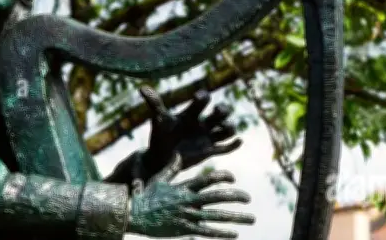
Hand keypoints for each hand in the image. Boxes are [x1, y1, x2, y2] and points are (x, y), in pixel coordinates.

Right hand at [129, 155, 253, 238]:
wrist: (134, 215)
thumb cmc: (147, 197)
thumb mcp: (159, 180)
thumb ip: (172, 168)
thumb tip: (178, 154)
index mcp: (183, 187)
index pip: (208, 179)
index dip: (223, 177)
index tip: (233, 178)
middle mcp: (188, 200)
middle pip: (218, 196)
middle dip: (236, 197)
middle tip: (249, 198)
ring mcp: (188, 216)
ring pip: (217, 216)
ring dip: (236, 217)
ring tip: (251, 218)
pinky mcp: (185, 229)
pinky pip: (207, 231)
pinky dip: (222, 233)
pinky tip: (235, 234)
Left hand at [141, 87, 241, 173]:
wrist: (159, 158)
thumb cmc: (160, 135)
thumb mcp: (158, 120)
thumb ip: (154, 104)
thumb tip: (142, 88)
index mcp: (191, 114)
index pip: (202, 101)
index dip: (203, 98)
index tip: (199, 98)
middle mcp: (202, 123)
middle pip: (220, 113)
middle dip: (223, 110)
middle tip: (218, 112)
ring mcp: (207, 137)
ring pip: (227, 130)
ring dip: (230, 128)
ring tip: (226, 128)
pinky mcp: (209, 151)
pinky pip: (225, 148)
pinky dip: (234, 145)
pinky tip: (239, 141)